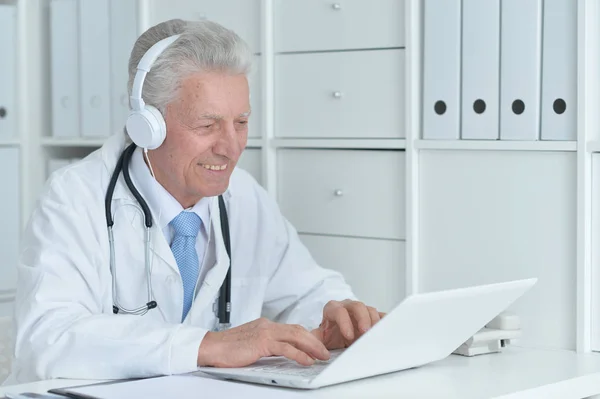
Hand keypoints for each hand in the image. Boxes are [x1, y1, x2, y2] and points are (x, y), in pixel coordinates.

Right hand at [197, 317, 329, 367]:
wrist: (210, 347)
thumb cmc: (226, 348)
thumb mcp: (250, 344)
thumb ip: (265, 346)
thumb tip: (279, 354)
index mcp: (265, 325)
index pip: (292, 329)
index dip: (307, 337)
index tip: (317, 345)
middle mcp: (267, 326)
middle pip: (298, 330)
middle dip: (314, 341)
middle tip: (325, 351)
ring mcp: (264, 332)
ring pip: (295, 336)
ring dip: (312, 347)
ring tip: (322, 356)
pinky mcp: (261, 342)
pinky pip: (285, 348)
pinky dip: (299, 354)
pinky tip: (307, 361)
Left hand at [311, 300, 384, 349]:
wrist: (338, 336)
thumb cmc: (329, 334)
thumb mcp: (319, 337)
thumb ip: (313, 339)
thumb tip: (309, 344)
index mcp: (332, 309)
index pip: (339, 311)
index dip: (344, 322)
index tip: (348, 336)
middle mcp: (347, 306)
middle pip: (357, 306)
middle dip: (362, 318)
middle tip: (366, 332)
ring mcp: (361, 310)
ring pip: (370, 309)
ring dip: (374, 321)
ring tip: (376, 334)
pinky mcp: (372, 316)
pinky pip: (381, 314)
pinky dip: (385, 321)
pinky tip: (387, 329)